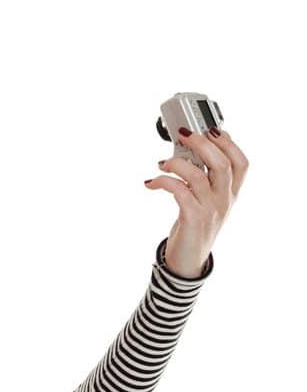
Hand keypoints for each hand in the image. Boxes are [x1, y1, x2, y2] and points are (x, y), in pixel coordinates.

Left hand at [145, 125, 248, 277]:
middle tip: (183, 134)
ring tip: (162, 163)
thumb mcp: (206, 201)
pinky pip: (180, 191)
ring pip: (199, 175)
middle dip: (201, 143)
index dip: (228, 142)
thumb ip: (203, 178)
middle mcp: (224, 200)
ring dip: (177, 163)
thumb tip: (187, 151)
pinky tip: (151, 182)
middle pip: (222, 162)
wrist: (188, 262)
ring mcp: (210, 210)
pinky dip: (164, 181)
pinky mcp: (193, 219)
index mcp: (231, 193)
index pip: (241, 162)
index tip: (209, 129)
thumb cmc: (194, 227)